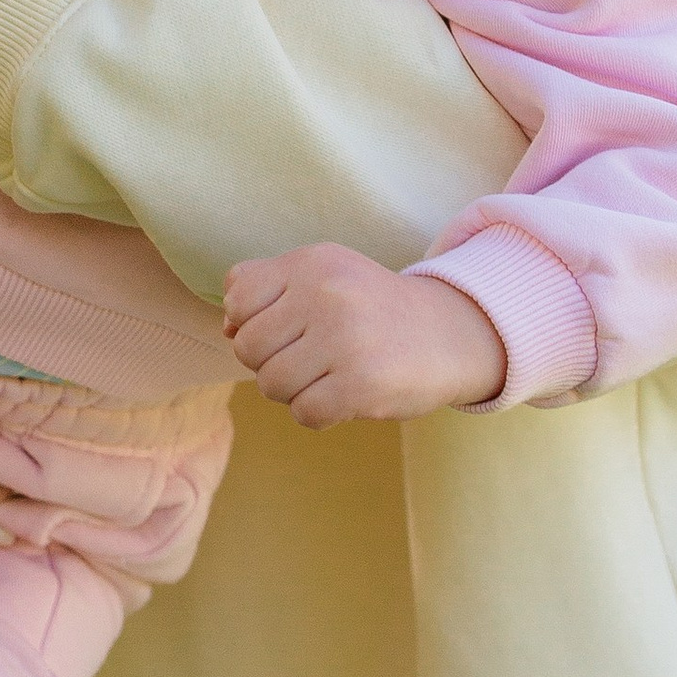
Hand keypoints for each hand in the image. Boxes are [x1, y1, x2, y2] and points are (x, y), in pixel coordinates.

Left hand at [221, 245, 506, 425]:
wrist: (451, 334)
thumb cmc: (372, 310)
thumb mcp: (325, 276)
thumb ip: (268, 290)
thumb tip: (226, 327)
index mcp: (312, 263)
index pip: (238, 299)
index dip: (249, 324)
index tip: (283, 330)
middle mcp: (326, 294)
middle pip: (248, 347)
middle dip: (270, 362)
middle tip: (309, 358)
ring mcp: (343, 340)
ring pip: (271, 384)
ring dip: (293, 391)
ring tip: (326, 376)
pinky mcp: (360, 384)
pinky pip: (303, 412)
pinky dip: (317, 413)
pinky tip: (343, 396)